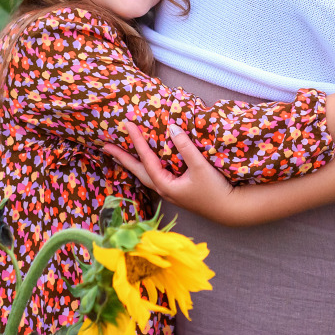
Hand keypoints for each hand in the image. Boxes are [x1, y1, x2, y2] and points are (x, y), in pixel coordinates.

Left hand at [102, 120, 239, 219]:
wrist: (229, 209)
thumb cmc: (214, 190)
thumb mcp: (200, 166)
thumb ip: (186, 147)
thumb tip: (171, 128)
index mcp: (165, 184)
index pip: (146, 159)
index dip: (137, 140)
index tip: (127, 125)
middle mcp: (163, 189)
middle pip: (137, 170)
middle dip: (121, 157)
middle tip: (105, 146)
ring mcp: (169, 190)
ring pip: (145, 174)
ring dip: (132, 162)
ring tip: (119, 153)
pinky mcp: (177, 189)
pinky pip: (155, 174)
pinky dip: (146, 165)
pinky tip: (146, 161)